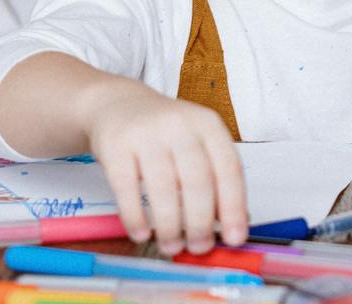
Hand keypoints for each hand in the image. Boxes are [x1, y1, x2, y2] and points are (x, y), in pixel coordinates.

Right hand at [85, 80, 248, 253]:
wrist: (117, 104)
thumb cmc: (164, 132)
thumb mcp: (195, 143)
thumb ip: (216, 177)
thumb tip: (236, 223)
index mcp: (208, 124)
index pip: (228, 168)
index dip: (234, 206)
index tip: (235, 237)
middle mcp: (180, 124)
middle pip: (197, 180)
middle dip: (200, 222)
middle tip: (200, 248)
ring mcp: (147, 133)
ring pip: (164, 187)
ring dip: (170, 225)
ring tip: (171, 246)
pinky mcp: (116, 145)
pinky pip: (127, 188)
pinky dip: (136, 216)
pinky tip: (142, 233)